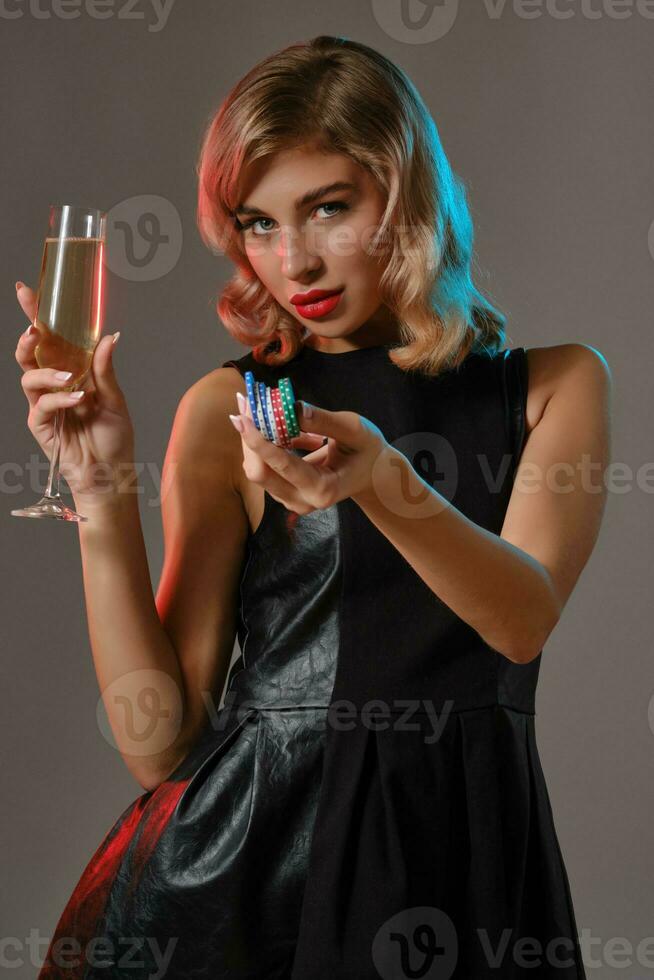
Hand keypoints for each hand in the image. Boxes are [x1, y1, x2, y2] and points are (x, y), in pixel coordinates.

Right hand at [14, 281, 135, 502]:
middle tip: (34, 329)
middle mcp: (54, 384)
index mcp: (72, 372)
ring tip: (69, 378)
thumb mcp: (115, 399)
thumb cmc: (113, 438)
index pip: (51, 339)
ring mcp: (45, 404)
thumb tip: (109, 336)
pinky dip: (60, 400)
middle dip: (28, 337)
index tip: (28, 290)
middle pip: (30, 353)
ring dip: (47, 373)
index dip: (37, 315)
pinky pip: (42, 405)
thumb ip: (106, 370)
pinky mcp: (42, 425)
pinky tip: (78, 401)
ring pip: (29, 376)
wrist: (111, 473)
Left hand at [230, 390, 387, 513]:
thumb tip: (292, 407)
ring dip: (254, 439)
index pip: (282, 466)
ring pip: (258, 470)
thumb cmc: (367, 451)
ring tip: (258, 409)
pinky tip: (275, 424)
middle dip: (249, 439)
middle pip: (259, 473)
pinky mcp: (284, 493)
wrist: (372, 475)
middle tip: (244, 405)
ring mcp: (291, 500)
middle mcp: (303, 500)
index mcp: (323, 489)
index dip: (258, 441)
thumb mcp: (355, 430)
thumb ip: (324, 420)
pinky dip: (263, 444)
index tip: (241, 417)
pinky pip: (264, 468)